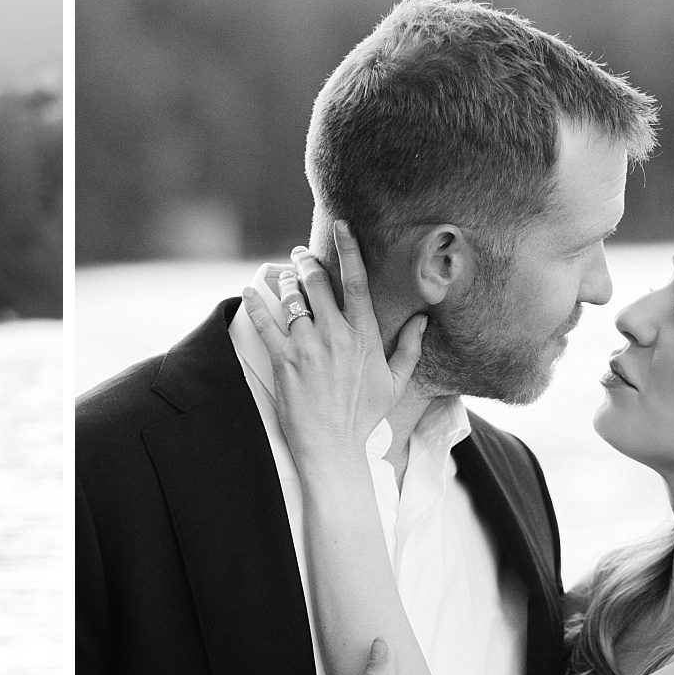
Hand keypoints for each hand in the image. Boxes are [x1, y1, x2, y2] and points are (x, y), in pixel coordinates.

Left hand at [241, 219, 427, 466]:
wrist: (333, 447)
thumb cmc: (364, 416)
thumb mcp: (395, 383)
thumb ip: (410, 348)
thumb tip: (423, 319)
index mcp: (365, 336)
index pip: (356, 281)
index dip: (348, 249)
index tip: (341, 226)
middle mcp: (336, 335)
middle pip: (318, 283)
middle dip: (307, 262)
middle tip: (301, 254)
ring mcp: (308, 347)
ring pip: (292, 298)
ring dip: (286, 282)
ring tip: (283, 277)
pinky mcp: (284, 361)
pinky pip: (265, 323)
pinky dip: (256, 303)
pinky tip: (250, 291)